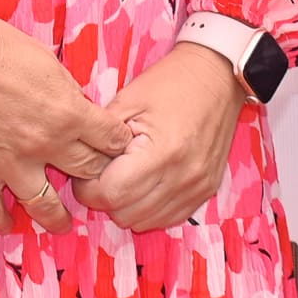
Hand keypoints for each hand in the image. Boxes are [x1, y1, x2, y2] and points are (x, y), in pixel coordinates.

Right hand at [0, 0, 132, 235]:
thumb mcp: (47, 61)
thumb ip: (66, 91)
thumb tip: (77, 108)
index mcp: (69, 112)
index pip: (111, 139)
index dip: (118, 143)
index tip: (117, 147)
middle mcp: (46, 145)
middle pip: (87, 172)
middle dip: (97, 175)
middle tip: (96, 179)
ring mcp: (11, 165)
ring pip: (46, 206)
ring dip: (58, 217)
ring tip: (63, 224)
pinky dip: (2, 221)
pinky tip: (9, 224)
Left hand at [73, 43, 247, 233]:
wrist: (217, 76)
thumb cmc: (171, 83)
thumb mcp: (127, 101)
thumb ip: (100, 138)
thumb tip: (80, 167)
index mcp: (162, 152)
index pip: (110, 194)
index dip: (88, 188)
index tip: (86, 172)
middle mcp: (183, 176)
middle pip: (125, 213)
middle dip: (105, 197)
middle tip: (104, 173)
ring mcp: (197, 186)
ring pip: (144, 221)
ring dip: (127, 205)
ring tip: (126, 177)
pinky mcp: (206, 190)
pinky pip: (168, 219)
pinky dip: (150, 209)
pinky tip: (145, 186)